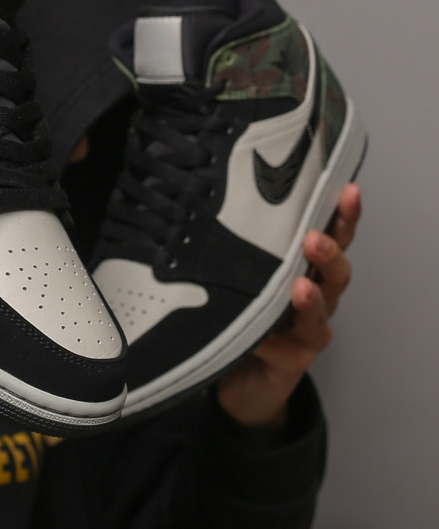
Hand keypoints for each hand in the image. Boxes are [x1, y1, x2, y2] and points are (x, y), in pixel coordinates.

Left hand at [216, 184, 361, 429]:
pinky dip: (275, 335)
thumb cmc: (243, 313)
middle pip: (336, 271)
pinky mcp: (292, 358)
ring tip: (301, 286)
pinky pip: (289, 345)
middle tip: (314, 239)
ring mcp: (308, 329)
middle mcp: (316, 295)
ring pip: (319, 309)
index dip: (342, 215)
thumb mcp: (243, 274)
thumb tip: (219, 204)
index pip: (330, 236)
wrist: (241, 377)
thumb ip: (242, 247)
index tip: (347, 190)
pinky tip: (264, 330)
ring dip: (311, 297)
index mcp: (305, 267)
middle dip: (329, 253)